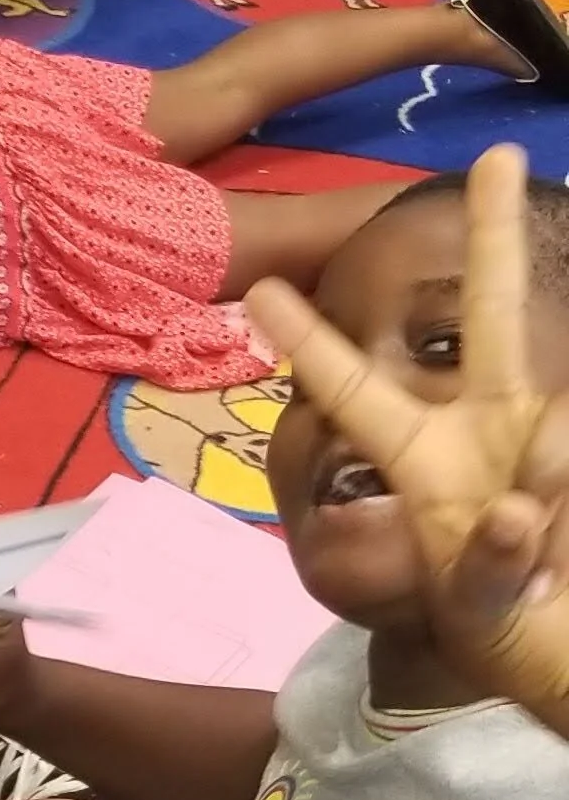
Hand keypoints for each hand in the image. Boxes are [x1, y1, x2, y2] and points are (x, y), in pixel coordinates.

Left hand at [250, 141, 568, 738]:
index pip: (357, 392)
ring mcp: (546, 440)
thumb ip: (487, 565)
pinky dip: (555, 539)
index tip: (260, 290)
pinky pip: (565, 473)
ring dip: (542, 521)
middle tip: (497, 156)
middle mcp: (490, 426)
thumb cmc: (505, 623)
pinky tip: (554, 561)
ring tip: (541, 569)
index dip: (311, 343)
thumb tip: (514, 510)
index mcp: (426, 456)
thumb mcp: (475, 607)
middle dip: (497, 237)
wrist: (567, 643)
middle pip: (493, 320)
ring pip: (554, 447)